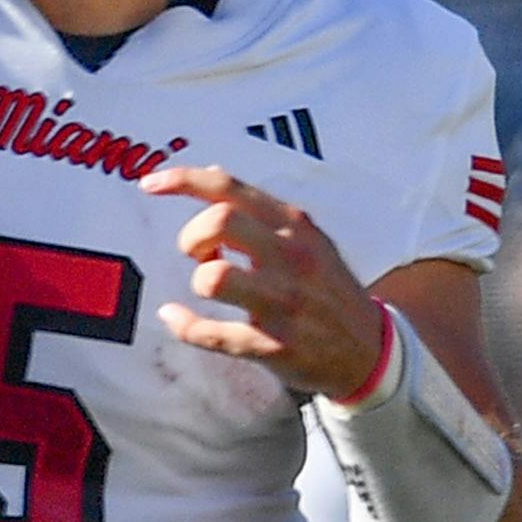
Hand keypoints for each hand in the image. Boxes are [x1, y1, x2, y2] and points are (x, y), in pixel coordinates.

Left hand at [143, 164, 385, 401]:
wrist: (371, 349)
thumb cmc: (327, 288)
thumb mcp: (307, 239)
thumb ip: (260, 210)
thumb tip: (211, 171)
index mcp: (295, 226)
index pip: (231, 189)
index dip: (184, 181)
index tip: (150, 184)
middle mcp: (291, 259)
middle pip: (221, 221)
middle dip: (193, 236)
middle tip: (199, 253)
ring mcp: (283, 303)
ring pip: (214, 277)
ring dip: (199, 279)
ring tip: (210, 285)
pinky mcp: (272, 345)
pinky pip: (210, 333)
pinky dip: (183, 324)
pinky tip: (175, 317)